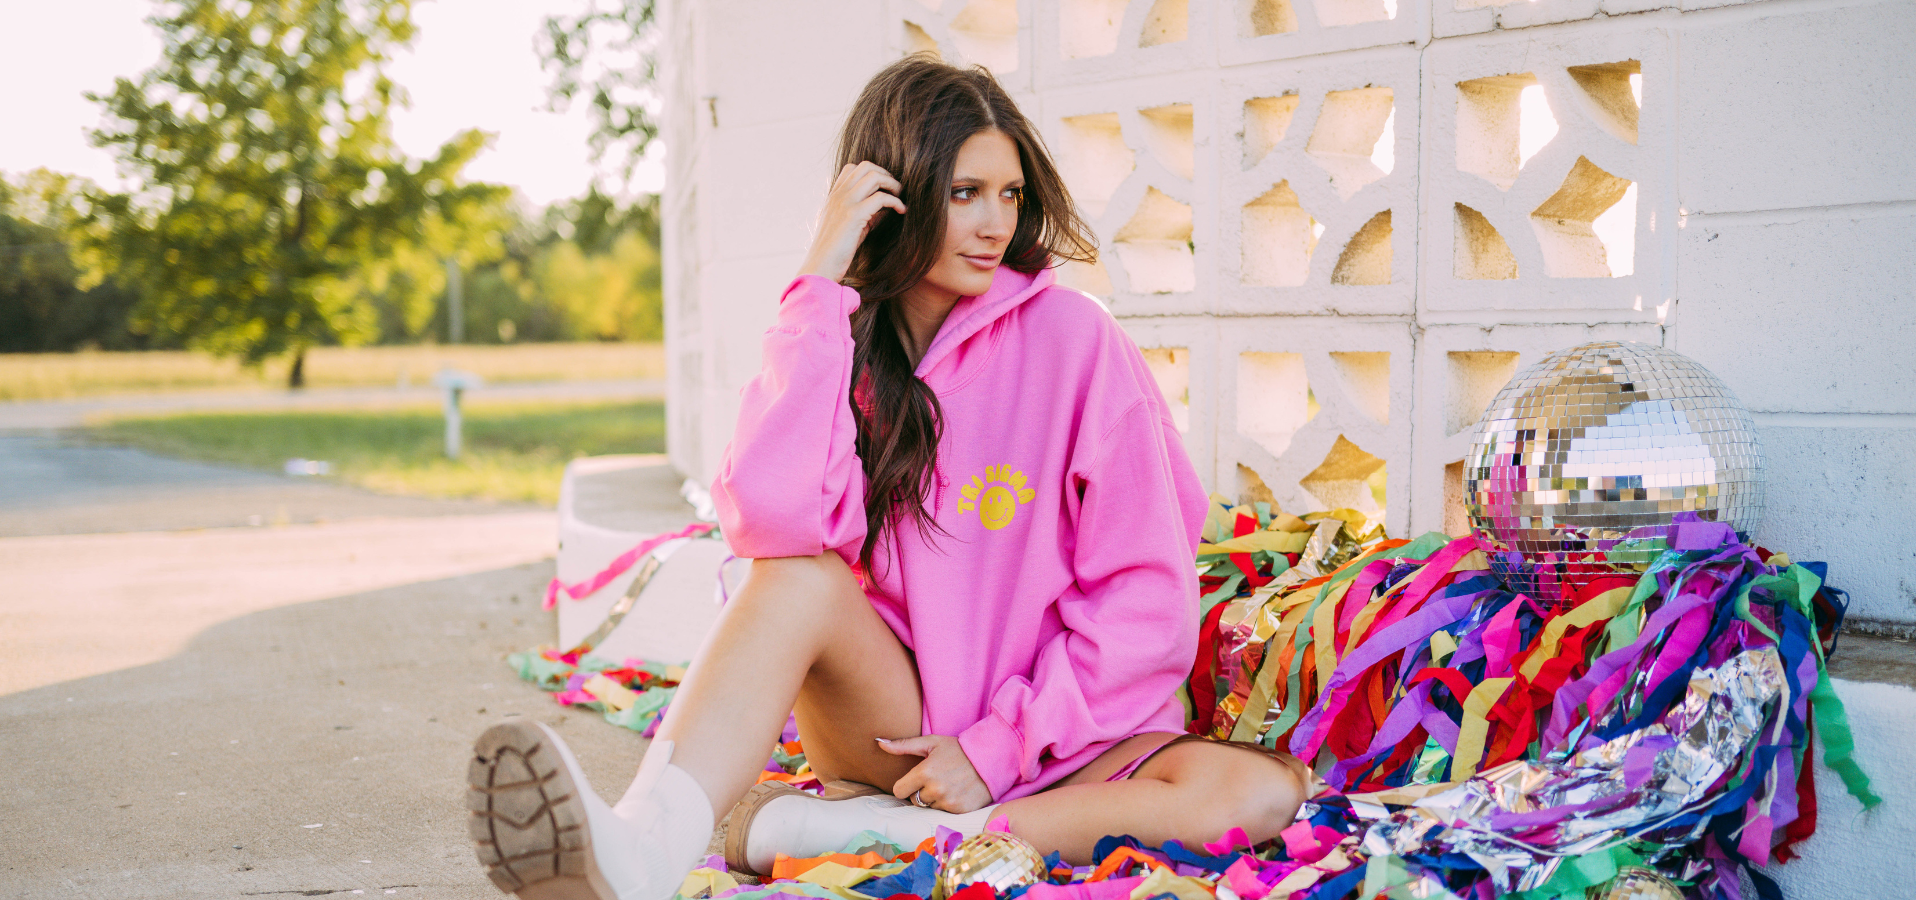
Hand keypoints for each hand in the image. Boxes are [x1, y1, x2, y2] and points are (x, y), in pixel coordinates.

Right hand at [799, 161, 906, 284]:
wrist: (821, 267)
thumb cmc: (835, 251)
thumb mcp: (848, 226)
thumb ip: (862, 212)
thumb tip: (886, 204)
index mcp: (834, 196)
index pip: (852, 168)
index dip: (872, 173)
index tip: (884, 188)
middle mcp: (838, 195)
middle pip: (866, 166)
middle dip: (886, 174)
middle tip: (896, 190)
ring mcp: (845, 203)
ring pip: (874, 176)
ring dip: (893, 184)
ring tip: (900, 198)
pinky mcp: (854, 215)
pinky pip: (881, 197)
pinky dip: (896, 202)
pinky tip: (902, 211)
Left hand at [878, 734, 991, 813]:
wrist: (991, 757)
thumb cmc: (958, 749)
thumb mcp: (931, 742)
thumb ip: (903, 745)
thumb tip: (878, 742)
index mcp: (924, 772)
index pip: (899, 791)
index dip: (905, 785)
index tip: (915, 780)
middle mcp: (935, 789)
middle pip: (913, 800)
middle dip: (921, 791)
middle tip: (936, 779)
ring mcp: (948, 802)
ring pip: (929, 807)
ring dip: (935, 799)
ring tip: (948, 785)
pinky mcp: (959, 811)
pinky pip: (943, 813)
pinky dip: (948, 805)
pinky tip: (957, 792)